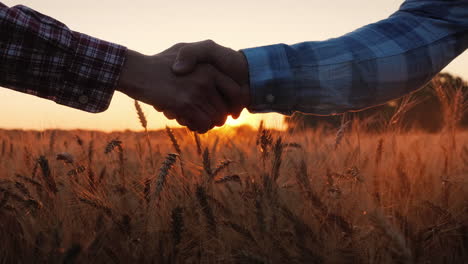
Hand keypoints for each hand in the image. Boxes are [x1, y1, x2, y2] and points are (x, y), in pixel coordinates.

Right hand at [116, 45, 239, 132]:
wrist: (135, 70)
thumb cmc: (158, 63)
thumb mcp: (183, 51)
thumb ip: (200, 61)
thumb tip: (214, 82)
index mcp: (210, 67)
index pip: (237, 92)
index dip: (235, 107)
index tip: (231, 115)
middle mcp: (207, 78)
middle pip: (225, 110)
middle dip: (217, 119)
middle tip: (206, 120)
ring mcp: (197, 91)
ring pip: (216, 120)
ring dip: (206, 125)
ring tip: (195, 122)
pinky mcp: (185, 103)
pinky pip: (203, 124)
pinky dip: (199, 128)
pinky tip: (190, 125)